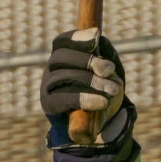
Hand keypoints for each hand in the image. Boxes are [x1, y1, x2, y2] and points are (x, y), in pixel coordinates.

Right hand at [40, 28, 126, 146]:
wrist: (91, 125)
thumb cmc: (100, 93)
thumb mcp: (106, 74)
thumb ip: (105, 58)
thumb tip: (101, 42)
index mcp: (63, 58)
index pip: (63, 42)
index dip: (77, 37)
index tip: (96, 36)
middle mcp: (51, 69)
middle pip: (61, 57)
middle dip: (87, 60)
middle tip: (109, 70)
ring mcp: (47, 87)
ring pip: (63, 77)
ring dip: (90, 82)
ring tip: (112, 90)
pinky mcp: (50, 105)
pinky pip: (63, 99)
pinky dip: (84, 99)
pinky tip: (103, 102)